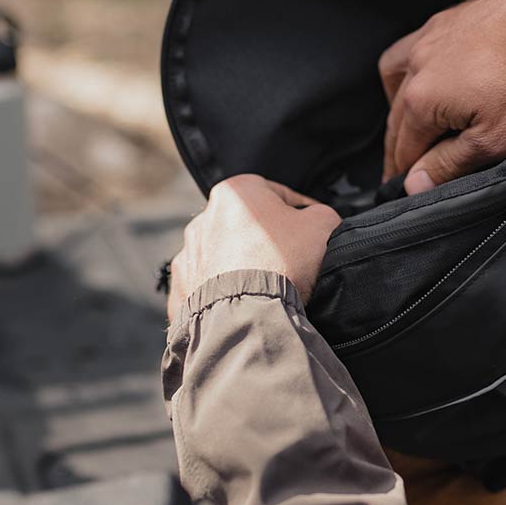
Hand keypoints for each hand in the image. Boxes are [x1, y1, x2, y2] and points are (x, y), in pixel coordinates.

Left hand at [168, 175, 340, 320]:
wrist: (247, 312)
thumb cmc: (283, 261)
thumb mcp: (323, 224)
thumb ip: (321, 213)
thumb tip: (316, 220)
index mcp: (236, 192)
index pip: (278, 194)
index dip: (302, 211)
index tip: (314, 229)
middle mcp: (204, 218)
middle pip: (248, 226)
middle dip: (270, 240)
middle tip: (294, 260)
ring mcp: (189, 254)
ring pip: (226, 255)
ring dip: (246, 265)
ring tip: (270, 285)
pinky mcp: (182, 288)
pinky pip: (210, 286)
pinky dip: (226, 292)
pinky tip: (247, 302)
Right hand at [379, 0, 505, 193]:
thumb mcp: (496, 140)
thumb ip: (449, 164)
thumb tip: (412, 185)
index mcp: (420, 100)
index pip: (403, 151)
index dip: (407, 177)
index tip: (408, 193)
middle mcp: (415, 65)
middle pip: (397, 120)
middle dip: (399, 149)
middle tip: (404, 173)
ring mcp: (430, 37)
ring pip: (395, 80)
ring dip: (398, 108)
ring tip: (408, 127)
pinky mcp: (448, 20)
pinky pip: (412, 49)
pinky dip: (409, 72)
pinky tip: (425, 78)